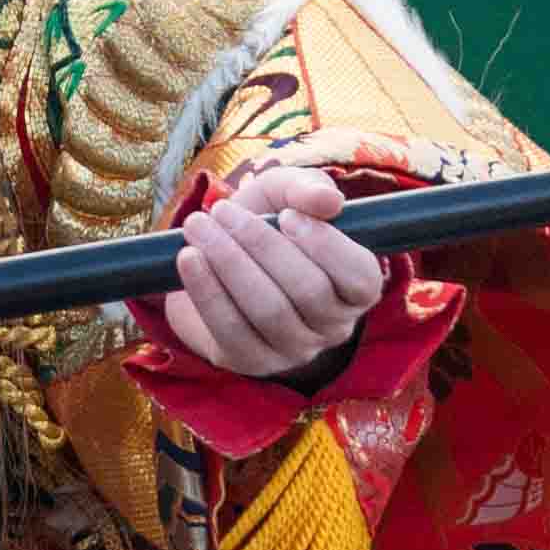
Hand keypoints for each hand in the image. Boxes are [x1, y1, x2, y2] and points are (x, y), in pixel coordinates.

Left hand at [162, 163, 386, 380]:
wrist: (218, 258)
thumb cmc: (265, 224)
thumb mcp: (285, 195)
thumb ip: (307, 188)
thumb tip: (329, 201)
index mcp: (355, 287)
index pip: (360, 277)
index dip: (326, 246)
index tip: (286, 215)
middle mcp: (334, 326)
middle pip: (309, 292)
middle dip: (261, 245)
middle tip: (221, 211)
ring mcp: (295, 350)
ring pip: (269, 311)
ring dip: (228, 262)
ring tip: (197, 226)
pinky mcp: (252, 361)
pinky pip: (231, 330)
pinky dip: (207, 291)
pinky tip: (189, 258)